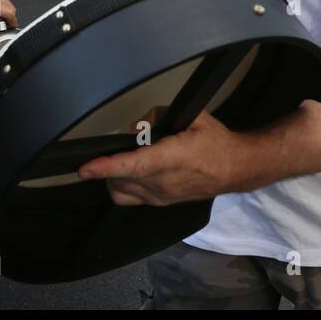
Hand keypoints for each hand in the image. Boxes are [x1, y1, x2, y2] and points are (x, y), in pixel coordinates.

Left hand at [0, 0, 17, 35]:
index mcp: (11, 14)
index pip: (14, 26)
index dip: (9, 29)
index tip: (3, 30)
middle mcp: (12, 10)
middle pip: (11, 22)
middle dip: (4, 24)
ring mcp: (10, 7)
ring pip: (8, 17)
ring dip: (2, 19)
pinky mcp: (7, 4)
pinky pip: (6, 12)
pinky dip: (2, 14)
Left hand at [77, 111, 240, 205]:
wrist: (235, 168)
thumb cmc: (215, 141)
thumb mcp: (192, 115)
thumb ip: (159, 115)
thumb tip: (138, 126)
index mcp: (172, 158)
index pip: (134, 166)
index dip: (107, 167)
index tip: (85, 168)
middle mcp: (163, 182)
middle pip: (119, 178)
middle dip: (108, 164)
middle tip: (116, 147)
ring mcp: (160, 197)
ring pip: (120, 191)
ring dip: (113, 175)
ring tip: (122, 160)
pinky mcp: (160, 204)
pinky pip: (129, 198)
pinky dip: (121, 185)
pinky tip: (129, 172)